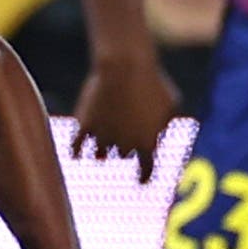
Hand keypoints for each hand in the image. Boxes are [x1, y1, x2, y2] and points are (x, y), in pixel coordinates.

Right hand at [70, 56, 179, 182]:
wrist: (125, 67)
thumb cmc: (153, 82)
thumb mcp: (171, 102)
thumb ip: (167, 122)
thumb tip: (165, 132)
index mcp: (148, 143)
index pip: (146, 170)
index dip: (144, 177)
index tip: (141, 181)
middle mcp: (125, 145)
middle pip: (123, 155)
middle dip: (124, 146)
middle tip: (124, 130)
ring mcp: (103, 137)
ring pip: (100, 155)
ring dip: (102, 150)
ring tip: (101, 143)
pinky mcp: (85, 125)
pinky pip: (77, 147)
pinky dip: (77, 151)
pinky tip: (76, 152)